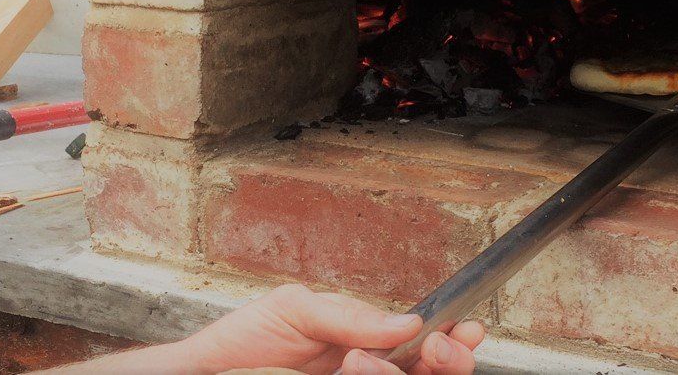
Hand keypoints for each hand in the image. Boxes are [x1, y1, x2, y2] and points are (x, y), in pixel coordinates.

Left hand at [184, 283, 484, 373]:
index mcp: (367, 340)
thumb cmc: (246, 340)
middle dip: (448, 359)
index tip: (469, 328)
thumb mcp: (299, 308)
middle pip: (431, 372)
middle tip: (440, 347)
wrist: (208, 371)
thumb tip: (407, 322)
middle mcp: (369, 370)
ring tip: (359, 359)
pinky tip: (354, 367)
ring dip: (399, 372)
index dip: (455, 337)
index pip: (424, 343)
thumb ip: (351, 315)